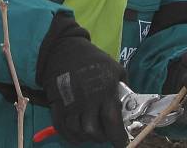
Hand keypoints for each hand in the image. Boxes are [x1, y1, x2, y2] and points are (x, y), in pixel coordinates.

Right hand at [38, 14, 127, 146]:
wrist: (65, 49)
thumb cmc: (93, 59)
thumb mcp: (115, 68)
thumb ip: (123, 89)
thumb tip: (128, 107)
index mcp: (105, 90)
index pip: (112, 122)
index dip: (118, 137)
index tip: (122, 142)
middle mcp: (87, 100)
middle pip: (93, 131)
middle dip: (101, 137)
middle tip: (105, 133)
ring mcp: (70, 103)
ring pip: (77, 131)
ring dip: (86, 136)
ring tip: (92, 132)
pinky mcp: (57, 104)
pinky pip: (62, 128)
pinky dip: (70, 136)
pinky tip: (78, 133)